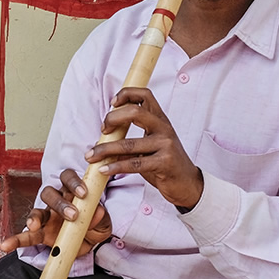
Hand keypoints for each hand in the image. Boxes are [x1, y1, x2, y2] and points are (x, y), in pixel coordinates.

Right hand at [0, 169, 111, 255]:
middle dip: (59, 202)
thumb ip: (101, 216)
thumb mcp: (103, 221)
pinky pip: (26, 235)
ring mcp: (47, 217)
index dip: (74, 183)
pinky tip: (6, 245)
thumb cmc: (95, 225)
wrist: (90, 243)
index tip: (83, 193)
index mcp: (72, 192)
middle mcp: (57, 201)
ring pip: (37, 210)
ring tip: (34, 225)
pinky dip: (16, 240)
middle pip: (50, 192)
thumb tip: (97, 211)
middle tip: (72, 215)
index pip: (68, 179)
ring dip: (35, 217)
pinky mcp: (41, 233)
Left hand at [85, 87, 203, 209]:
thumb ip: (133, 136)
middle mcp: (164, 128)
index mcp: (160, 120)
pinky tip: (104, 170)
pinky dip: (115, 167)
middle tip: (102, 131)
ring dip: (105, 150)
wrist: (188, 184)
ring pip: (129, 143)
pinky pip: (134, 163)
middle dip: (112, 119)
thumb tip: (104, 137)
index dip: (126, 94)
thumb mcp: (151, 144)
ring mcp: (166, 145)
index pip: (145, 95)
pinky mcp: (164, 163)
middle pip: (135, 112)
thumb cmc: (165, 163)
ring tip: (91, 156)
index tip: (112, 103)